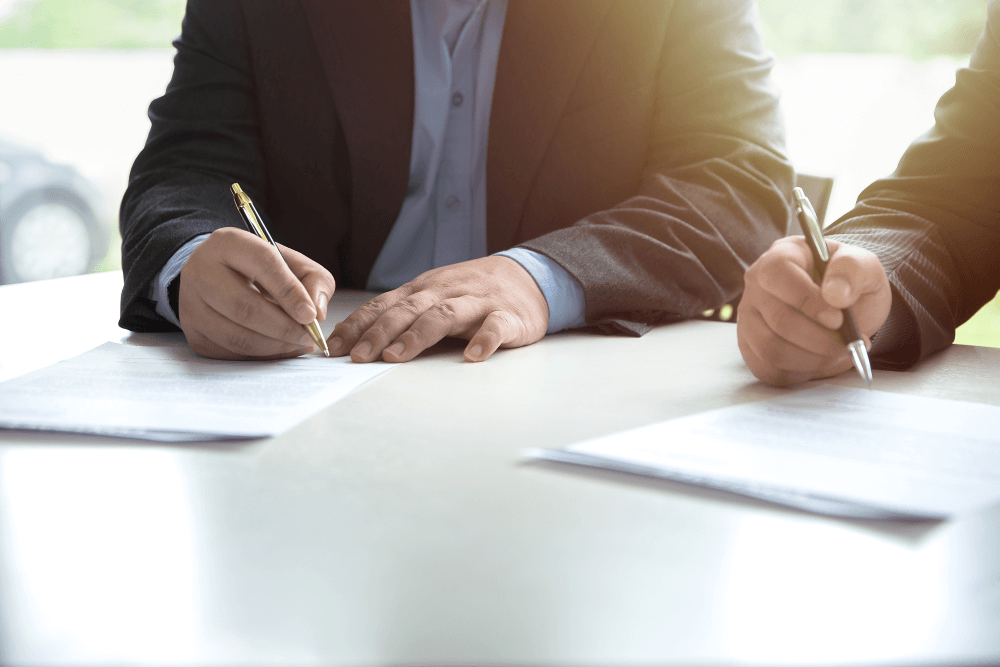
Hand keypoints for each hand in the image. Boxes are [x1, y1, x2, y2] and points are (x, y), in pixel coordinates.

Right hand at [178, 227, 335, 359]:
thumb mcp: (291, 262)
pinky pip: (230, 353)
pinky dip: (261, 356)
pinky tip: (280, 348)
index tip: (311, 315)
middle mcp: (202, 270)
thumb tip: (317, 313)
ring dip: (275, 346)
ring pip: (236, 336)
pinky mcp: (192, 332)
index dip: (290, 292)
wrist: (217, 275)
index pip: (263, 264)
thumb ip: (313, 280)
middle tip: (308, 336)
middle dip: (284, 328)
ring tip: (299, 343)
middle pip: (244, 307)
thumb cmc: (260, 269)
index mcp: (229, 243)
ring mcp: (191, 304)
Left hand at [328, 256, 548, 362]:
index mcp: (423, 290)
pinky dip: (484, 340)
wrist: (527, 277)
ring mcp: (477, 302)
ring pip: (444, 315)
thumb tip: (356, 342)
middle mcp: (445, 292)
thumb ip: (402, 316)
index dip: (357, 326)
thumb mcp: (433, 297)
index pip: (383, 306)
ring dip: (418, 335)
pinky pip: (495, 326)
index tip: (333, 348)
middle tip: (358, 357)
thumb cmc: (471, 293)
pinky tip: (473, 356)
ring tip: (398, 356)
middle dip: (380, 333)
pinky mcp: (508, 316)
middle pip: (408, 311)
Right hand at [737, 236, 890, 385]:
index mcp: (781, 255)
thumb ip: (854, 269)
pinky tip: (819, 361)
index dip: (806, 300)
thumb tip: (834, 294)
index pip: (777, 274)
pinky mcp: (749, 345)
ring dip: (812, 359)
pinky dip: (799, 372)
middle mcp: (756, 285)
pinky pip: (767, 368)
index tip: (838, 319)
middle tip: (847, 344)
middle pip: (779, 320)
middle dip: (820, 339)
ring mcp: (748, 317)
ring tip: (837, 353)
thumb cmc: (849, 284)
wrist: (844, 309)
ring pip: (770, 349)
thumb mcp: (865, 267)